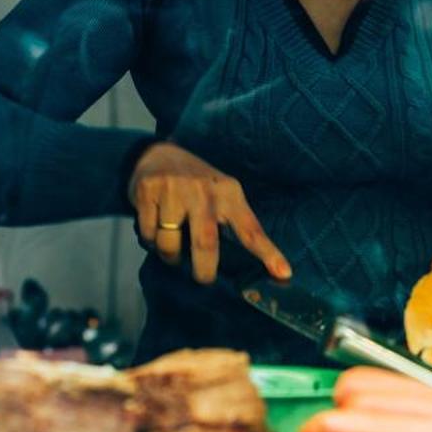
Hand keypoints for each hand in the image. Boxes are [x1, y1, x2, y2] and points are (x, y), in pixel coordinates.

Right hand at [129, 143, 290, 284]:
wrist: (156, 153)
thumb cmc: (197, 185)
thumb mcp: (222, 195)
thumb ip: (236, 224)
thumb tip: (256, 262)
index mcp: (229, 192)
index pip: (250, 229)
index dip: (267, 253)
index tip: (284, 274)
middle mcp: (203, 190)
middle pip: (205, 242)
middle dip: (204, 269)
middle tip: (203, 279)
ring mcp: (173, 189)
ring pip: (169, 242)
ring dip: (169, 255)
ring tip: (171, 249)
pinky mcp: (147, 191)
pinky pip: (148, 233)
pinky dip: (150, 240)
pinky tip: (154, 230)